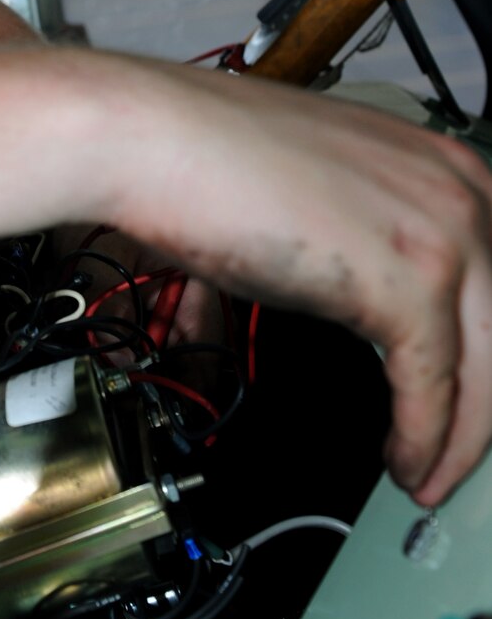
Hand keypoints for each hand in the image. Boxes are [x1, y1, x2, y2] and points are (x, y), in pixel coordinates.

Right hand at [94, 63, 491, 504]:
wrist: (160, 142)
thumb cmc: (214, 161)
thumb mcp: (324, 197)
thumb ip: (366, 240)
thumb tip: (361, 298)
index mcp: (446, 165)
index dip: (485, 352)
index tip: (466, 395)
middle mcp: (459, 192)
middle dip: (482, 404)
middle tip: (456, 450)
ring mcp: (441, 236)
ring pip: (489, 365)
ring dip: (463, 438)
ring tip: (430, 476)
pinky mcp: (405, 284)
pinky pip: (434, 386)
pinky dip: (425, 439)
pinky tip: (407, 465)